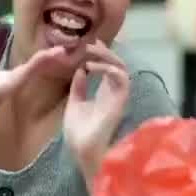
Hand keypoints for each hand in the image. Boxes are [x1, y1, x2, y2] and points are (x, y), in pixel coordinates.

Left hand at [63, 43, 130, 182]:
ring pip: (121, 67)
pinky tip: (91, 67)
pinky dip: (107, 68)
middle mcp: (114, 92)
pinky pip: (121, 78)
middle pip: (117, 64)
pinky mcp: (120, 101)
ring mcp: (118, 96)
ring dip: (107, 57)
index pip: (108, 67)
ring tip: (90, 53)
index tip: (88, 44)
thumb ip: (78, 87)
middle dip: (105, 51)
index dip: (102, 54)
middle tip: (90, 44)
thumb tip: (80, 70)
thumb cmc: (79, 133)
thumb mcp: (74, 104)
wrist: (82, 151)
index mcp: (104, 92)